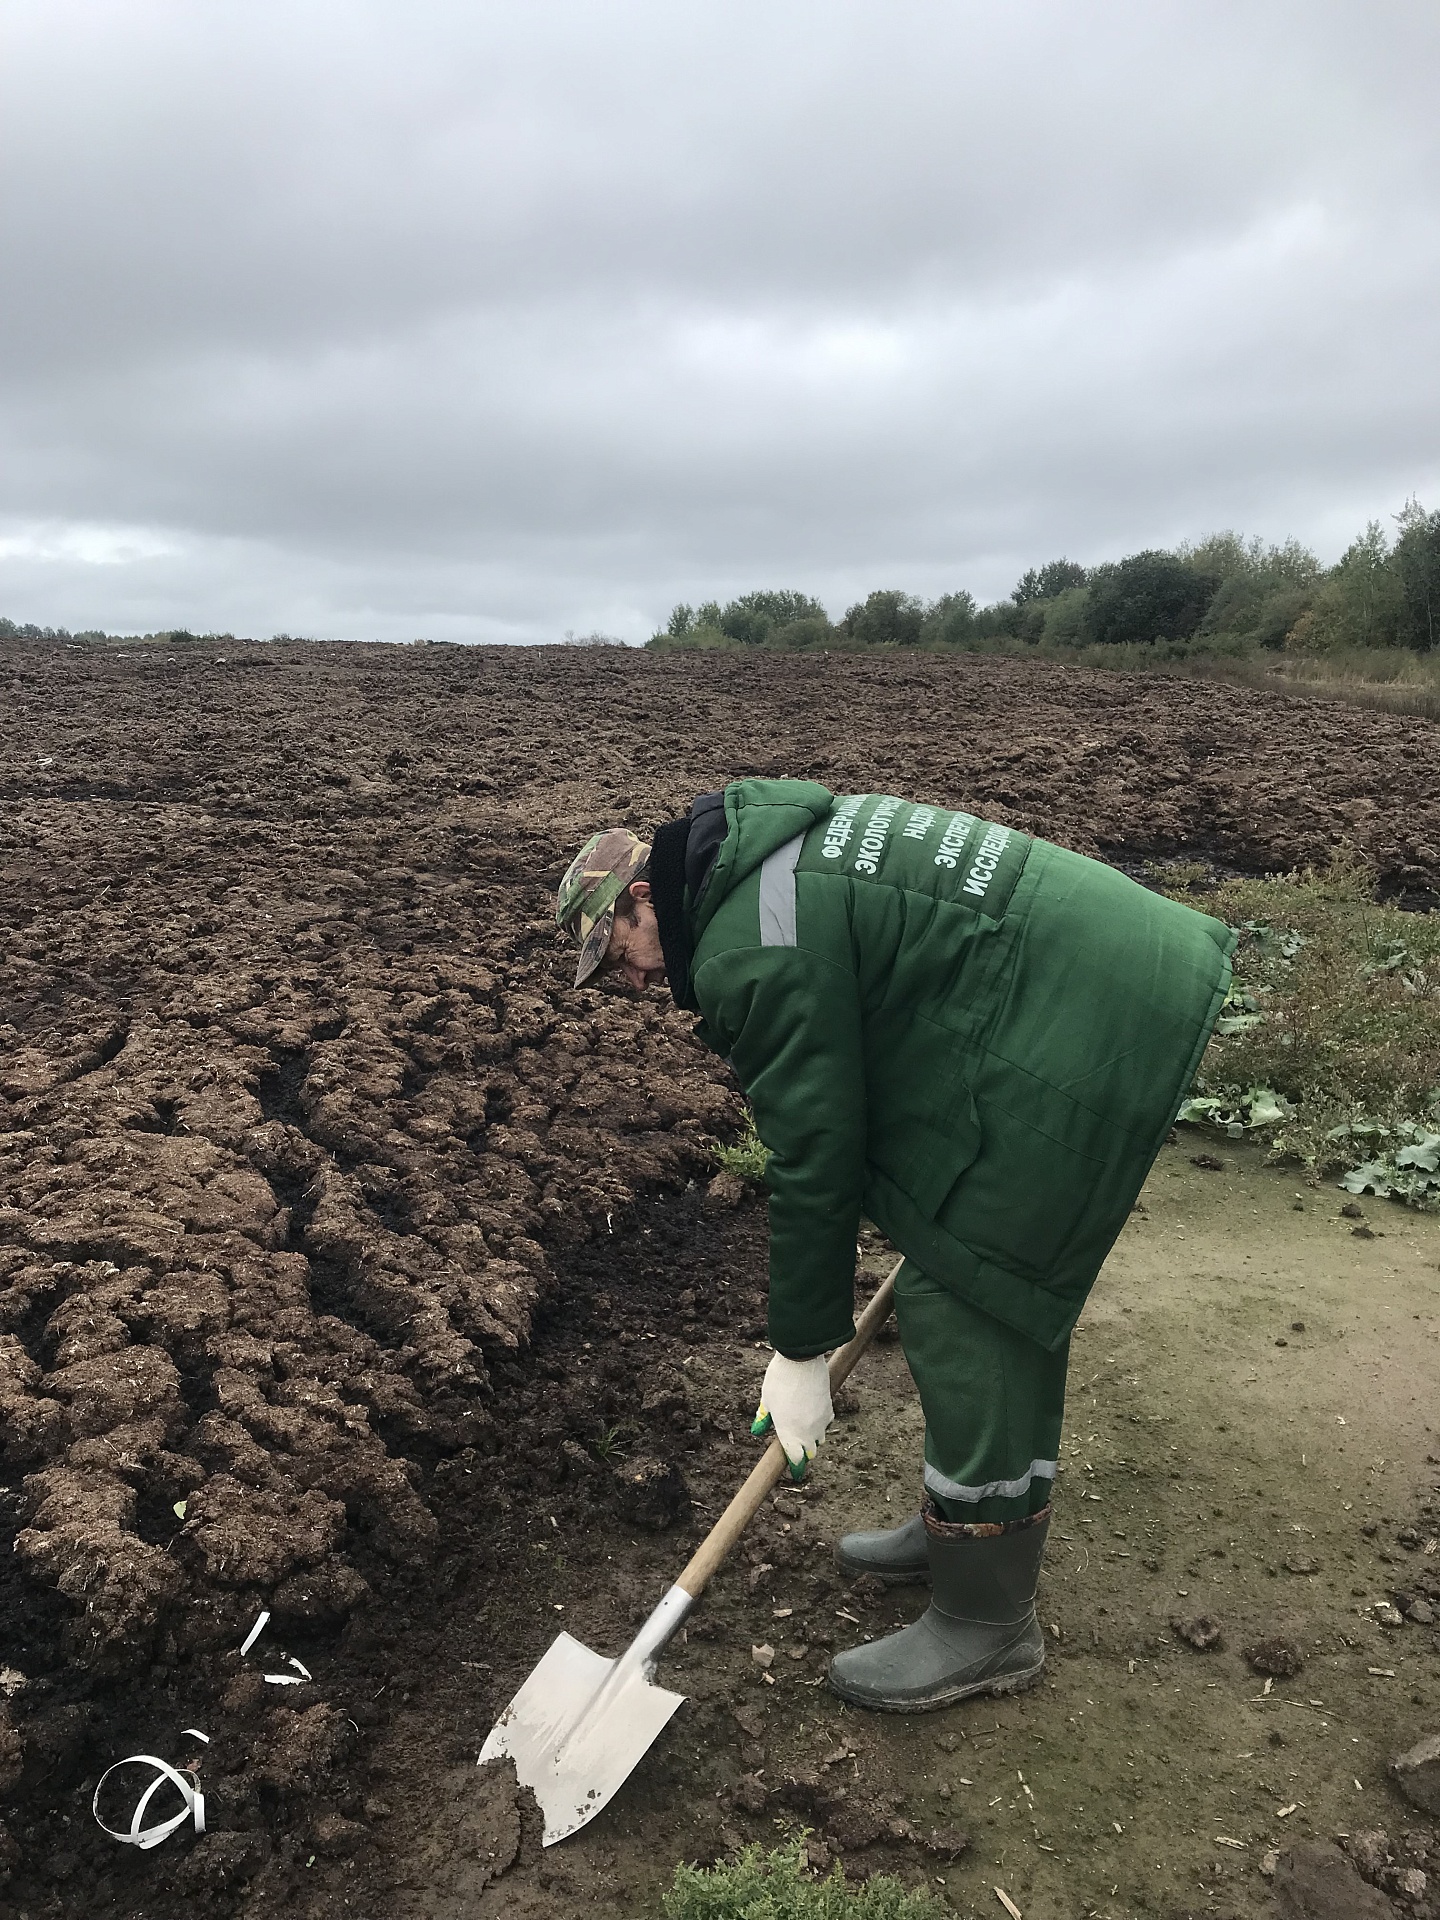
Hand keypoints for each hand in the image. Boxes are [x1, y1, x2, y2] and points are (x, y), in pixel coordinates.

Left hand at [750, 1352, 832, 1481]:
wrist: (802, 1358)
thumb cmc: (780, 1379)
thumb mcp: (767, 1400)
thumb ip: (764, 1418)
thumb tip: (757, 1431)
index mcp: (790, 1433)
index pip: (796, 1460)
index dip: (795, 1467)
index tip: (795, 1472)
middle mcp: (808, 1431)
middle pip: (810, 1452)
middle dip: (803, 1453)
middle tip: (795, 1448)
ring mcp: (821, 1420)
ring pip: (820, 1438)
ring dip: (812, 1438)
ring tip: (802, 1428)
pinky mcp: (829, 1407)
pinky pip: (827, 1423)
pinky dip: (821, 1424)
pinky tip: (812, 1415)